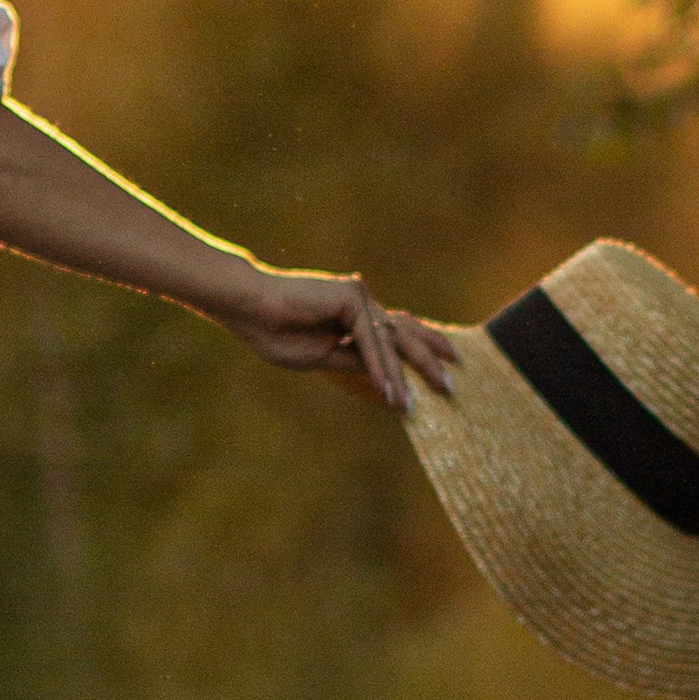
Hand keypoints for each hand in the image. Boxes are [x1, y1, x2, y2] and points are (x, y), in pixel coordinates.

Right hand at [223, 270, 457, 411]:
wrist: (248, 310)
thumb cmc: (275, 332)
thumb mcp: (322, 356)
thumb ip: (354, 362)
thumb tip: (384, 377)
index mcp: (353, 315)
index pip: (396, 331)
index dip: (423, 345)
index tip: (448, 362)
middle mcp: (360, 302)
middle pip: (402, 333)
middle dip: (428, 359)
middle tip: (450, 386)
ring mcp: (357, 296)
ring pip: (388, 341)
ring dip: (402, 375)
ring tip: (415, 402)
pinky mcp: (350, 297)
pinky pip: (369, 340)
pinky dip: (378, 366)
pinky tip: (386, 389)